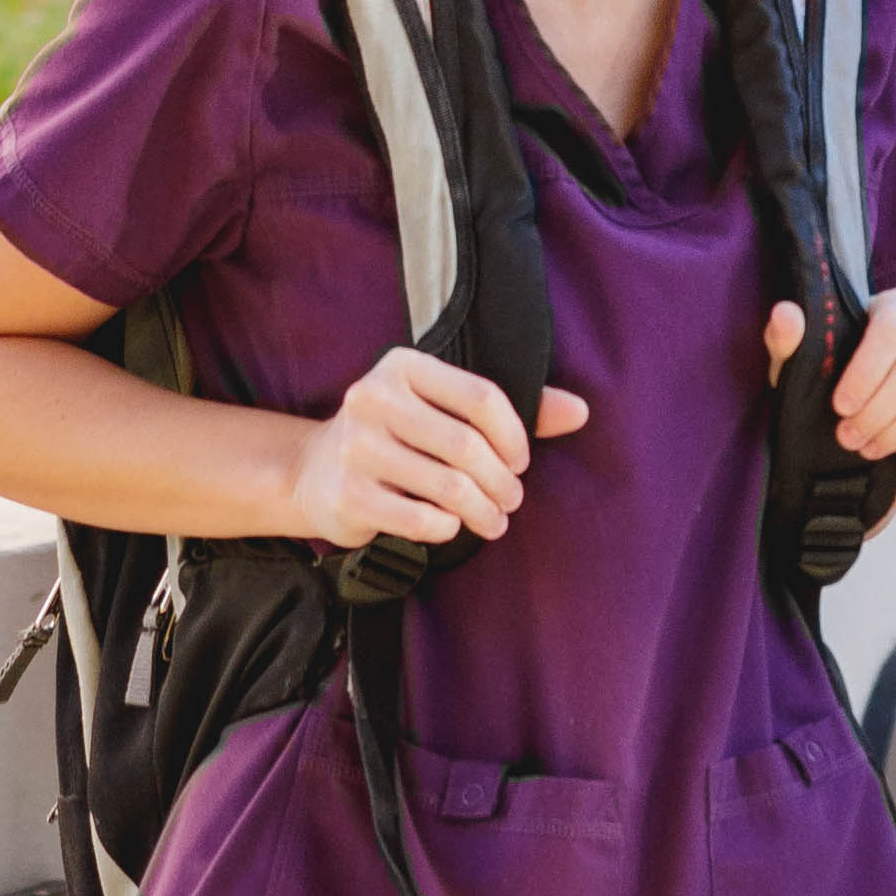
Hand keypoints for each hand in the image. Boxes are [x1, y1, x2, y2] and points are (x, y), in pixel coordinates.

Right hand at [285, 348, 591, 552]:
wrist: (316, 472)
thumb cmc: (402, 437)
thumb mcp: (447, 410)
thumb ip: (513, 410)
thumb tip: (579, 411)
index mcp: (404, 367)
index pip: (483, 398)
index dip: (515, 437)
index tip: (521, 462)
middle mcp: (373, 399)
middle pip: (467, 446)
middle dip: (502, 482)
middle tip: (512, 499)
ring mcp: (355, 447)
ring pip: (448, 487)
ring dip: (483, 511)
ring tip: (494, 519)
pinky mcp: (348, 493)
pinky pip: (420, 519)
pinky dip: (447, 528)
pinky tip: (452, 526)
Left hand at [768, 285, 895, 513]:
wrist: (855, 463)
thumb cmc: (829, 405)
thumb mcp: (797, 377)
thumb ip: (788, 343)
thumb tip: (786, 313)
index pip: (894, 323)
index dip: (867, 368)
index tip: (840, 405)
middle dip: (878, 409)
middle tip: (847, 436)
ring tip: (868, 448)